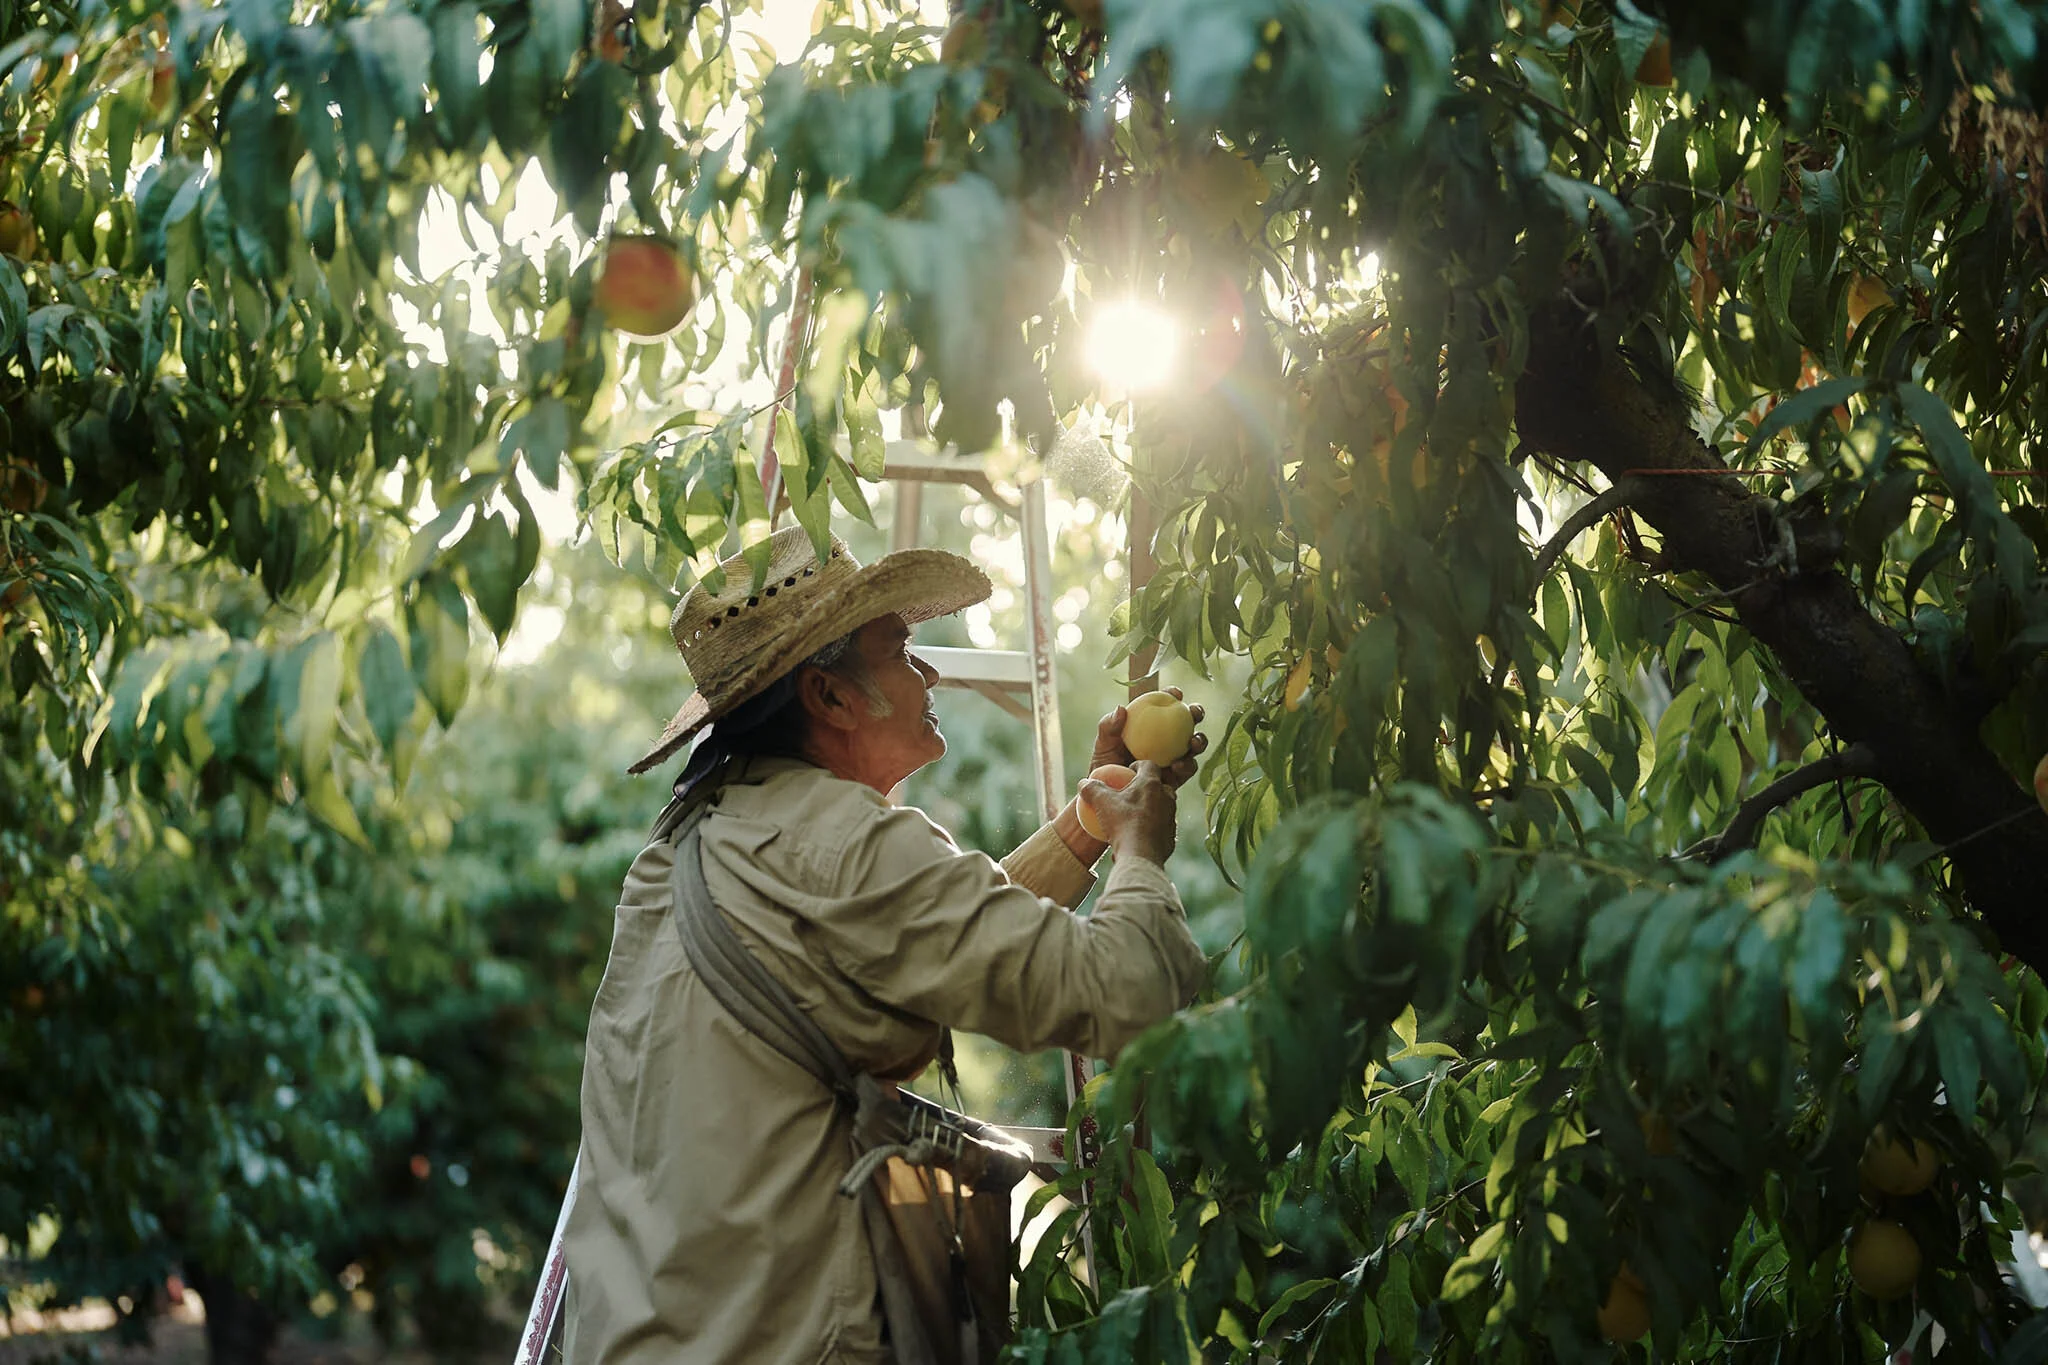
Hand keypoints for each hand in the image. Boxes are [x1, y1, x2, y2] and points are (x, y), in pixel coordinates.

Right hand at [1077, 760, 1176, 863]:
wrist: (1141, 856)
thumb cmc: (1122, 824)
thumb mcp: (1101, 803)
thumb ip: (1092, 789)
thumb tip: (1083, 783)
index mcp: (1151, 784)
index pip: (1149, 765)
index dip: (1138, 765)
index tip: (1128, 771)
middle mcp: (1167, 798)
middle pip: (1160, 786)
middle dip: (1147, 788)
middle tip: (1131, 795)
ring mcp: (1171, 818)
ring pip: (1163, 808)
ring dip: (1151, 809)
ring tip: (1133, 817)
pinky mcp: (1171, 837)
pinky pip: (1160, 829)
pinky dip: (1150, 830)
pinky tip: (1136, 838)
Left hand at [1090, 687, 1206, 789]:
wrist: (1110, 797)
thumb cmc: (1104, 766)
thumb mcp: (1103, 745)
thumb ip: (1108, 727)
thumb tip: (1121, 709)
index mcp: (1150, 724)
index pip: (1164, 704)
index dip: (1174, 695)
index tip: (1175, 694)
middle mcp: (1166, 739)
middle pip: (1188, 721)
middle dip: (1196, 713)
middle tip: (1194, 713)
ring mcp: (1174, 757)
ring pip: (1194, 746)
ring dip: (1199, 741)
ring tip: (1192, 743)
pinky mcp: (1177, 778)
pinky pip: (1188, 770)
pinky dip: (1187, 766)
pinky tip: (1178, 766)